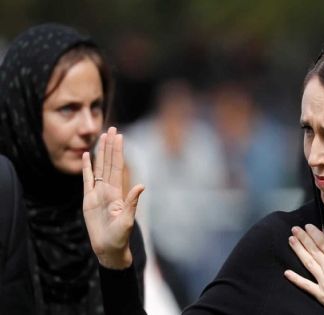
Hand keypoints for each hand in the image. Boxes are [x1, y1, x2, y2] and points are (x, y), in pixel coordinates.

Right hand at [82, 127, 143, 268]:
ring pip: (99, 167)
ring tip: (101, 137)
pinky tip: (86, 156)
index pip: (117, 166)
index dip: (118, 151)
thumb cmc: (120, 237)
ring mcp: (98, 193)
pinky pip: (86, 180)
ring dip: (100, 153)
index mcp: (117, 192)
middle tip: (112, 128)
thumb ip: (132, 202)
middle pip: (108, 162)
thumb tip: (141, 186)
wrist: (108, 248)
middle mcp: (108, 189)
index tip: (119, 136)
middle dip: (110, 145)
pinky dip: (87, 168)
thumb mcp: (127, 219)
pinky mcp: (88, 200)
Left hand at [284, 223, 323, 314]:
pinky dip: (296, 279)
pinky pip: (306, 285)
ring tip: (291, 241)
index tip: (307, 226)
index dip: (315, 234)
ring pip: (308, 263)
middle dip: (303, 239)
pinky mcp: (320, 294)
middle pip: (314, 251)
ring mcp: (323, 281)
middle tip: (294, 229)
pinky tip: (287, 272)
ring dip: (299, 251)